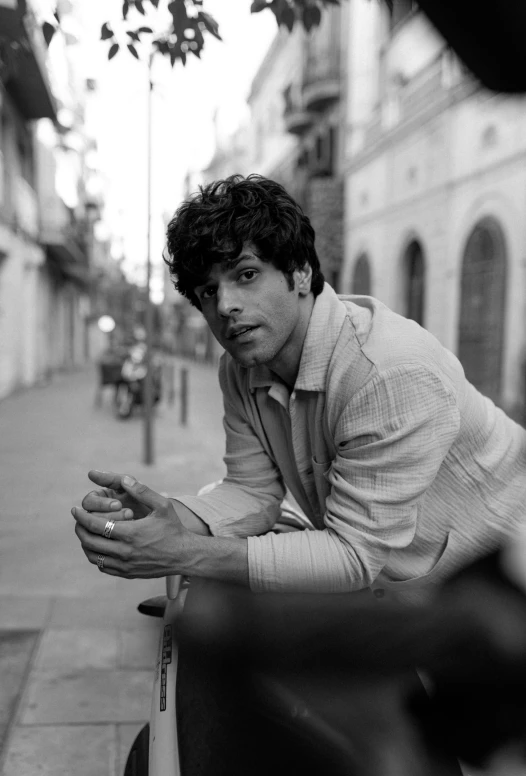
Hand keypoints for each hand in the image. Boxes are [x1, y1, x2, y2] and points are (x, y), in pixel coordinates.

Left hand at [72, 475, 190, 577]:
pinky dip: (96, 556)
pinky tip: (99, 546)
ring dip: (85, 543)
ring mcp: (124, 565)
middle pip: (89, 541)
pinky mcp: (127, 573)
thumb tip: (125, 479)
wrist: (184, 556)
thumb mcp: (163, 506)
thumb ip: (143, 491)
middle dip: (79, 528)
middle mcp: (124, 551)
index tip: (75, 510)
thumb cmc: (173, 529)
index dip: (82, 517)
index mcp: (130, 533)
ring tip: (85, 532)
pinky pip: (103, 566)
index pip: (96, 525)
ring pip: (93, 556)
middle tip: (78, 519)